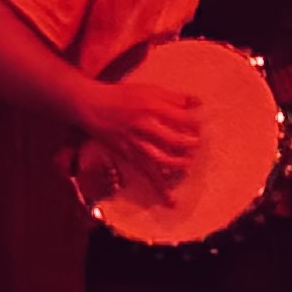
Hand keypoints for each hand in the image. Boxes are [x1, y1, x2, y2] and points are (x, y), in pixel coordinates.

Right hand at [77, 75, 201, 199]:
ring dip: (180, 164)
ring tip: (189, 163)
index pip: (182, 119)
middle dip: (190, 144)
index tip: (199, 126)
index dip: (195, 124)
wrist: (92, 108)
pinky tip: (172, 202)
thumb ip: (175, 98)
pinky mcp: (130, 158)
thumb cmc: (122, 96)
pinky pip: (148, 175)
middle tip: (197, 144)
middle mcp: (144, 127)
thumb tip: (199, 103)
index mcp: (151, 107)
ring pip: (162, 160)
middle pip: (174, 141)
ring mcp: (137, 145)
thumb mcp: (149, 90)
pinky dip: (161, 190)